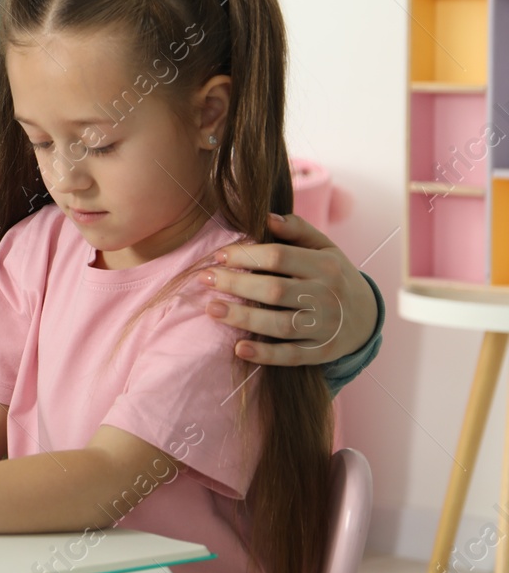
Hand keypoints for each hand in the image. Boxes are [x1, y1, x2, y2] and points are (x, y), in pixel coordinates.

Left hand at [201, 212, 377, 365]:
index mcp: (325, 266)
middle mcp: (326, 296)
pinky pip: (291, 356)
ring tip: (212, 308)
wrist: (366, 316)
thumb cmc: (334, 275)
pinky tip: (239, 349)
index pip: (279, 257)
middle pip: (274, 290)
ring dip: (242, 318)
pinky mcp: (320, 352)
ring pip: (279, 324)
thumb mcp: (325, 248)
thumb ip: (298, 230)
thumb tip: (267, 217)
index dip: (246, 255)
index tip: (219, 256)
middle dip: (236, 284)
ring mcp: (324, 327)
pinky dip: (265, 354)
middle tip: (205, 279)